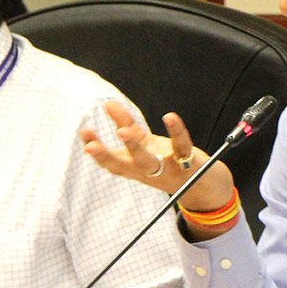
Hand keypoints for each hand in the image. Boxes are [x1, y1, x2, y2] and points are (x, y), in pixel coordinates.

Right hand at [79, 101, 235, 216]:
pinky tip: (169, 116)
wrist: (202, 183)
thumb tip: (108, 104)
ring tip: (122, 131)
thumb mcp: (143, 144)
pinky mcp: (187, 161)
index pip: (110, 162)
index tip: (84, 134)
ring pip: (147, 161)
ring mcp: (166, 168)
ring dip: (134, 147)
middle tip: (90, 144)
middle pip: (123, 166)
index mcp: (134, 167)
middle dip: (105, 156)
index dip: (95, 150)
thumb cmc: (166, 161)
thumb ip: (125, 123)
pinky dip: (176, 131)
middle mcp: (147, 171)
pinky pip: (180, 146)